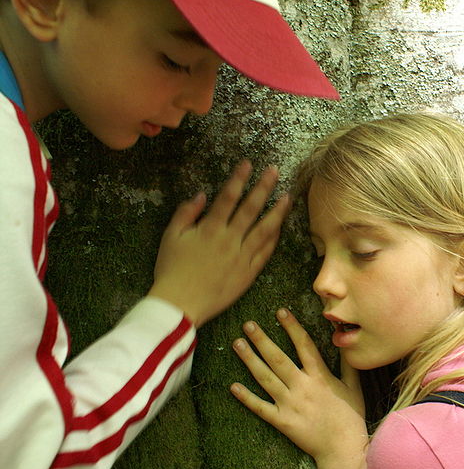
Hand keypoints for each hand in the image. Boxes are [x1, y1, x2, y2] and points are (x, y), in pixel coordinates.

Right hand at [149, 161, 290, 326]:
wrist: (180, 304)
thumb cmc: (171, 270)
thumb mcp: (171, 237)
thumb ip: (186, 213)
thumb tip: (201, 195)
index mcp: (210, 229)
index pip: (228, 197)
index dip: (239, 179)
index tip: (248, 164)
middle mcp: (230, 239)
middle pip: (251, 208)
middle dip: (264, 187)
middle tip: (275, 171)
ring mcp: (242, 256)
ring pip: (265, 229)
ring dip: (278, 211)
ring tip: (288, 197)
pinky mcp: (249, 273)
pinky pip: (265, 252)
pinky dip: (273, 238)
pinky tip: (280, 227)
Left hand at [231, 311, 367, 468]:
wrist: (343, 448)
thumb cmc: (351, 417)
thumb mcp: (353, 387)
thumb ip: (347, 364)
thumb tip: (344, 342)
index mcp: (320, 377)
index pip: (303, 345)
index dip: (291, 327)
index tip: (280, 312)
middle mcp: (303, 387)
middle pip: (278, 358)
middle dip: (262, 339)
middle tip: (248, 324)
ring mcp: (290, 404)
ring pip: (265, 378)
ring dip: (250, 360)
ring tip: (237, 344)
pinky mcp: (282, 421)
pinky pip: (260, 408)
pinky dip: (246, 397)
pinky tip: (233, 386)